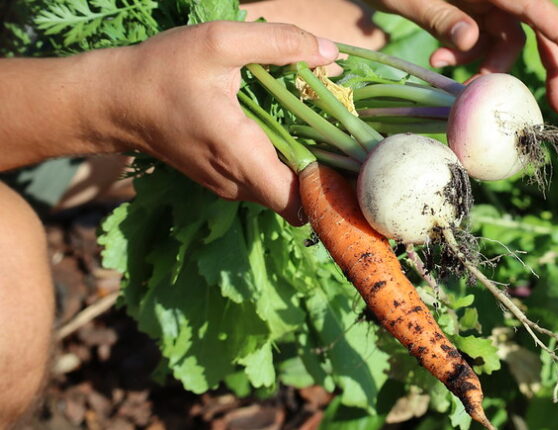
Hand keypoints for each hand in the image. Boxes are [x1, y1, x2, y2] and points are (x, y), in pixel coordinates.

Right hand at [106, 21, 337, 223]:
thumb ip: (278, 44)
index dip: (330, 188)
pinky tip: (291, 131)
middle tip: (345, 137)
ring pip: (283, 193)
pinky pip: (266, 182)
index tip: (350, 159)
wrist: (112, 100)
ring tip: (322, 130)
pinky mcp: (223, 180)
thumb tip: (332, 55)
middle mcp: (237, 183)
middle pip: (298, 200)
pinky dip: (284, 164)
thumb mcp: (218, 42)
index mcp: (241, 156)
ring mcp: (229, 186)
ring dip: (305, 168)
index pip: (299, 203)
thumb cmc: (162, 71)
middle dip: (326, 174)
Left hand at [367, 0, 557, 113]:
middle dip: (549, 67)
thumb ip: (441, 16)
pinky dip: (464, 56)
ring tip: (449, 76)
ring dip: (483, 67)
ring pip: (504, 43)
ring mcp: (483, 2)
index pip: (538, 11)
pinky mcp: (469, 12)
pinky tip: (437, 61)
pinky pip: (480, 42)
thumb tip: (471, 41)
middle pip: (536, 29)